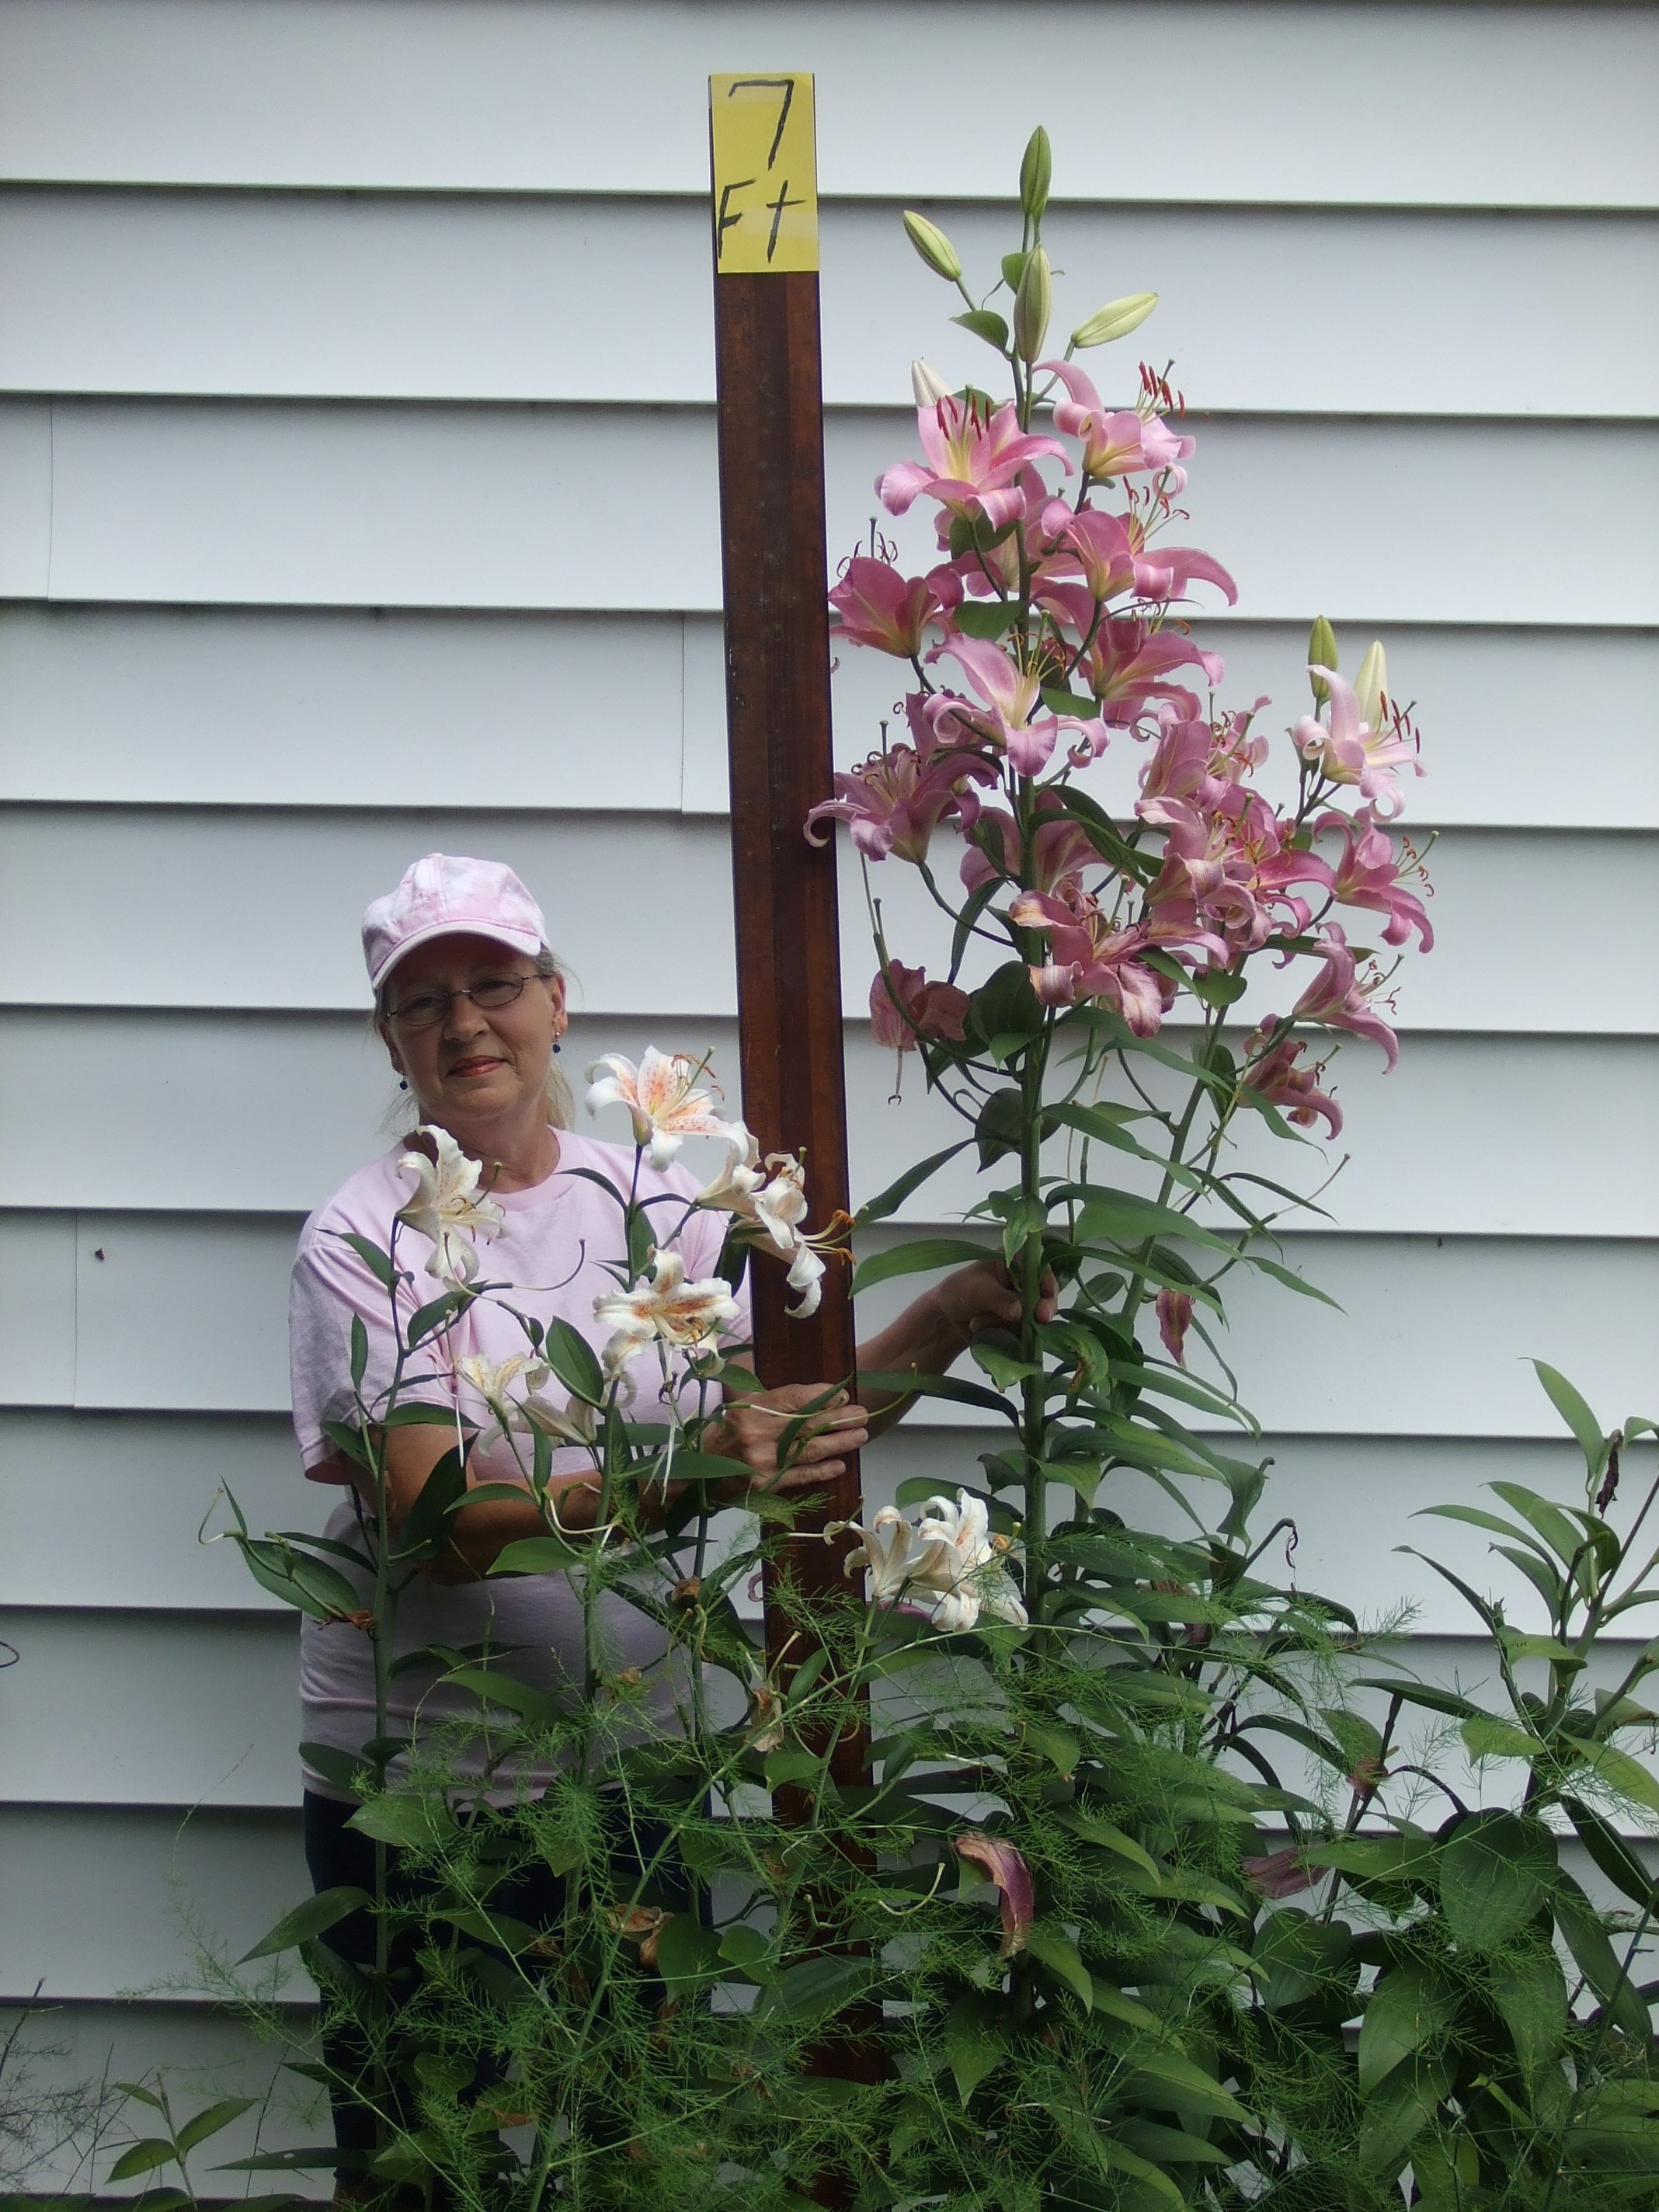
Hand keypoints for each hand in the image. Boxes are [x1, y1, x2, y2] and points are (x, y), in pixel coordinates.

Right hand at [708, 1384, 869, 1494]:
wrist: (701, 1470)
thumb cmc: (729, 1431)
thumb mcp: (744, 1406)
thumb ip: (776, 1400)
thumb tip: (819, 1394)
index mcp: (751, 1409)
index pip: (793, 1399)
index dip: (821, 1396)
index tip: (842, 1394)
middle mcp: (757, 1434)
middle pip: (807, 1425)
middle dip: (839, 1419)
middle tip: (862, 1414)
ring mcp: (762, 1461)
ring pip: (809, 1450)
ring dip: (839, 1443)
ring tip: (860, 1435)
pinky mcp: (766, 1484)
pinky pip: (801, 1475)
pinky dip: (822, 1470)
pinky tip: (841, 1464)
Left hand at [931, 1258, 1060, 1347]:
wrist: (946, 1319)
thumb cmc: (958, 1292)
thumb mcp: (977, 1290)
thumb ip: (999, 1298)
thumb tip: (1019, 1311)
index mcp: (1015, 1261)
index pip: (1039, 1266)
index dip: (1047, 1281)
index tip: (1047, 1295)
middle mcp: (1024, 1281)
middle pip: (1046, 1294)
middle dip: (1043, 1308)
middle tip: (1041, 1319)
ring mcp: (1024, 1304)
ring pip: (1035, 1316)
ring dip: (1011, 1324)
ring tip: (980, 1322)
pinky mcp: (1021, 1324)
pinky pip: (1026, 1332)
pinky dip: (1009, 1335)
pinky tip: (987, 1331)